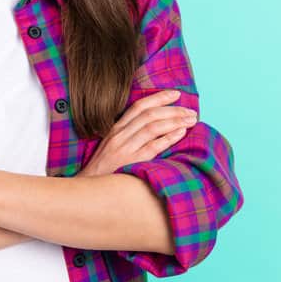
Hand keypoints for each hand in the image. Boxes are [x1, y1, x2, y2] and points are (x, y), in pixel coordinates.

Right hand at [77, 89, 196, 177]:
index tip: (176, 94)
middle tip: (191, 111)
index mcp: (116, 129)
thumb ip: (129, 135)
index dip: (159, 98)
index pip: (139, 106)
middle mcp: (120, 135)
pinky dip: (169, 137)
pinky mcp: (131, 162)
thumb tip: (155, 126)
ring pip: (153, 127)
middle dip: (173, 110)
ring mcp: (125, 148)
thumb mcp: (112, 146)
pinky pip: (153, 146)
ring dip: (175, 121)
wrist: (89, 188)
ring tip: (190, 120)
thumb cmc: (104, 170)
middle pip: (149, 114)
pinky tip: (181, 133)